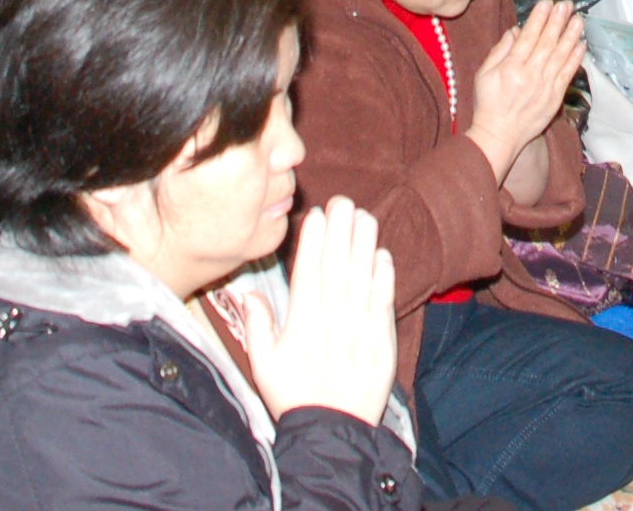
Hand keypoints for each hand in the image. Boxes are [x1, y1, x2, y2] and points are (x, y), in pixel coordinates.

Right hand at [237, 198, 397, 425]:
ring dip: (364, 245)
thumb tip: (249, 295)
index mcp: (301, 326)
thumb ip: (257, 328)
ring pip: (361, 280)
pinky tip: (381, 254)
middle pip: (337, 268)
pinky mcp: (381, 343)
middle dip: (340, 231)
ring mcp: (358, 332)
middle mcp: (331, 323)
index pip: (308, 275)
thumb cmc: (294, 397)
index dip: (313, 242)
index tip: (317, 215)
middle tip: (343, 201)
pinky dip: (383, 277)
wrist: (331, 432)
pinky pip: (383, 303)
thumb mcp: (263, 366)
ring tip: (364, 216)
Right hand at [465, 0, 582, 181]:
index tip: (547, 3)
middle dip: (558, 21)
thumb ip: (499, 51)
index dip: (539, 18)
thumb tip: (515, 31)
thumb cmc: (488, 104)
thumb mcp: (484, 74)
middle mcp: (530, 76)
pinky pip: (567, 75)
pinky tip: (581, 45)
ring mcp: (545, 87)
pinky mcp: (555, 98)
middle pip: (547, 43)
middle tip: (566, 4)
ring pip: (561, 56)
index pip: (529, 37)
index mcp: (511, 68)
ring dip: (571, 36)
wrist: (499, 136)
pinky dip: (575, 59)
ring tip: (578, 19)